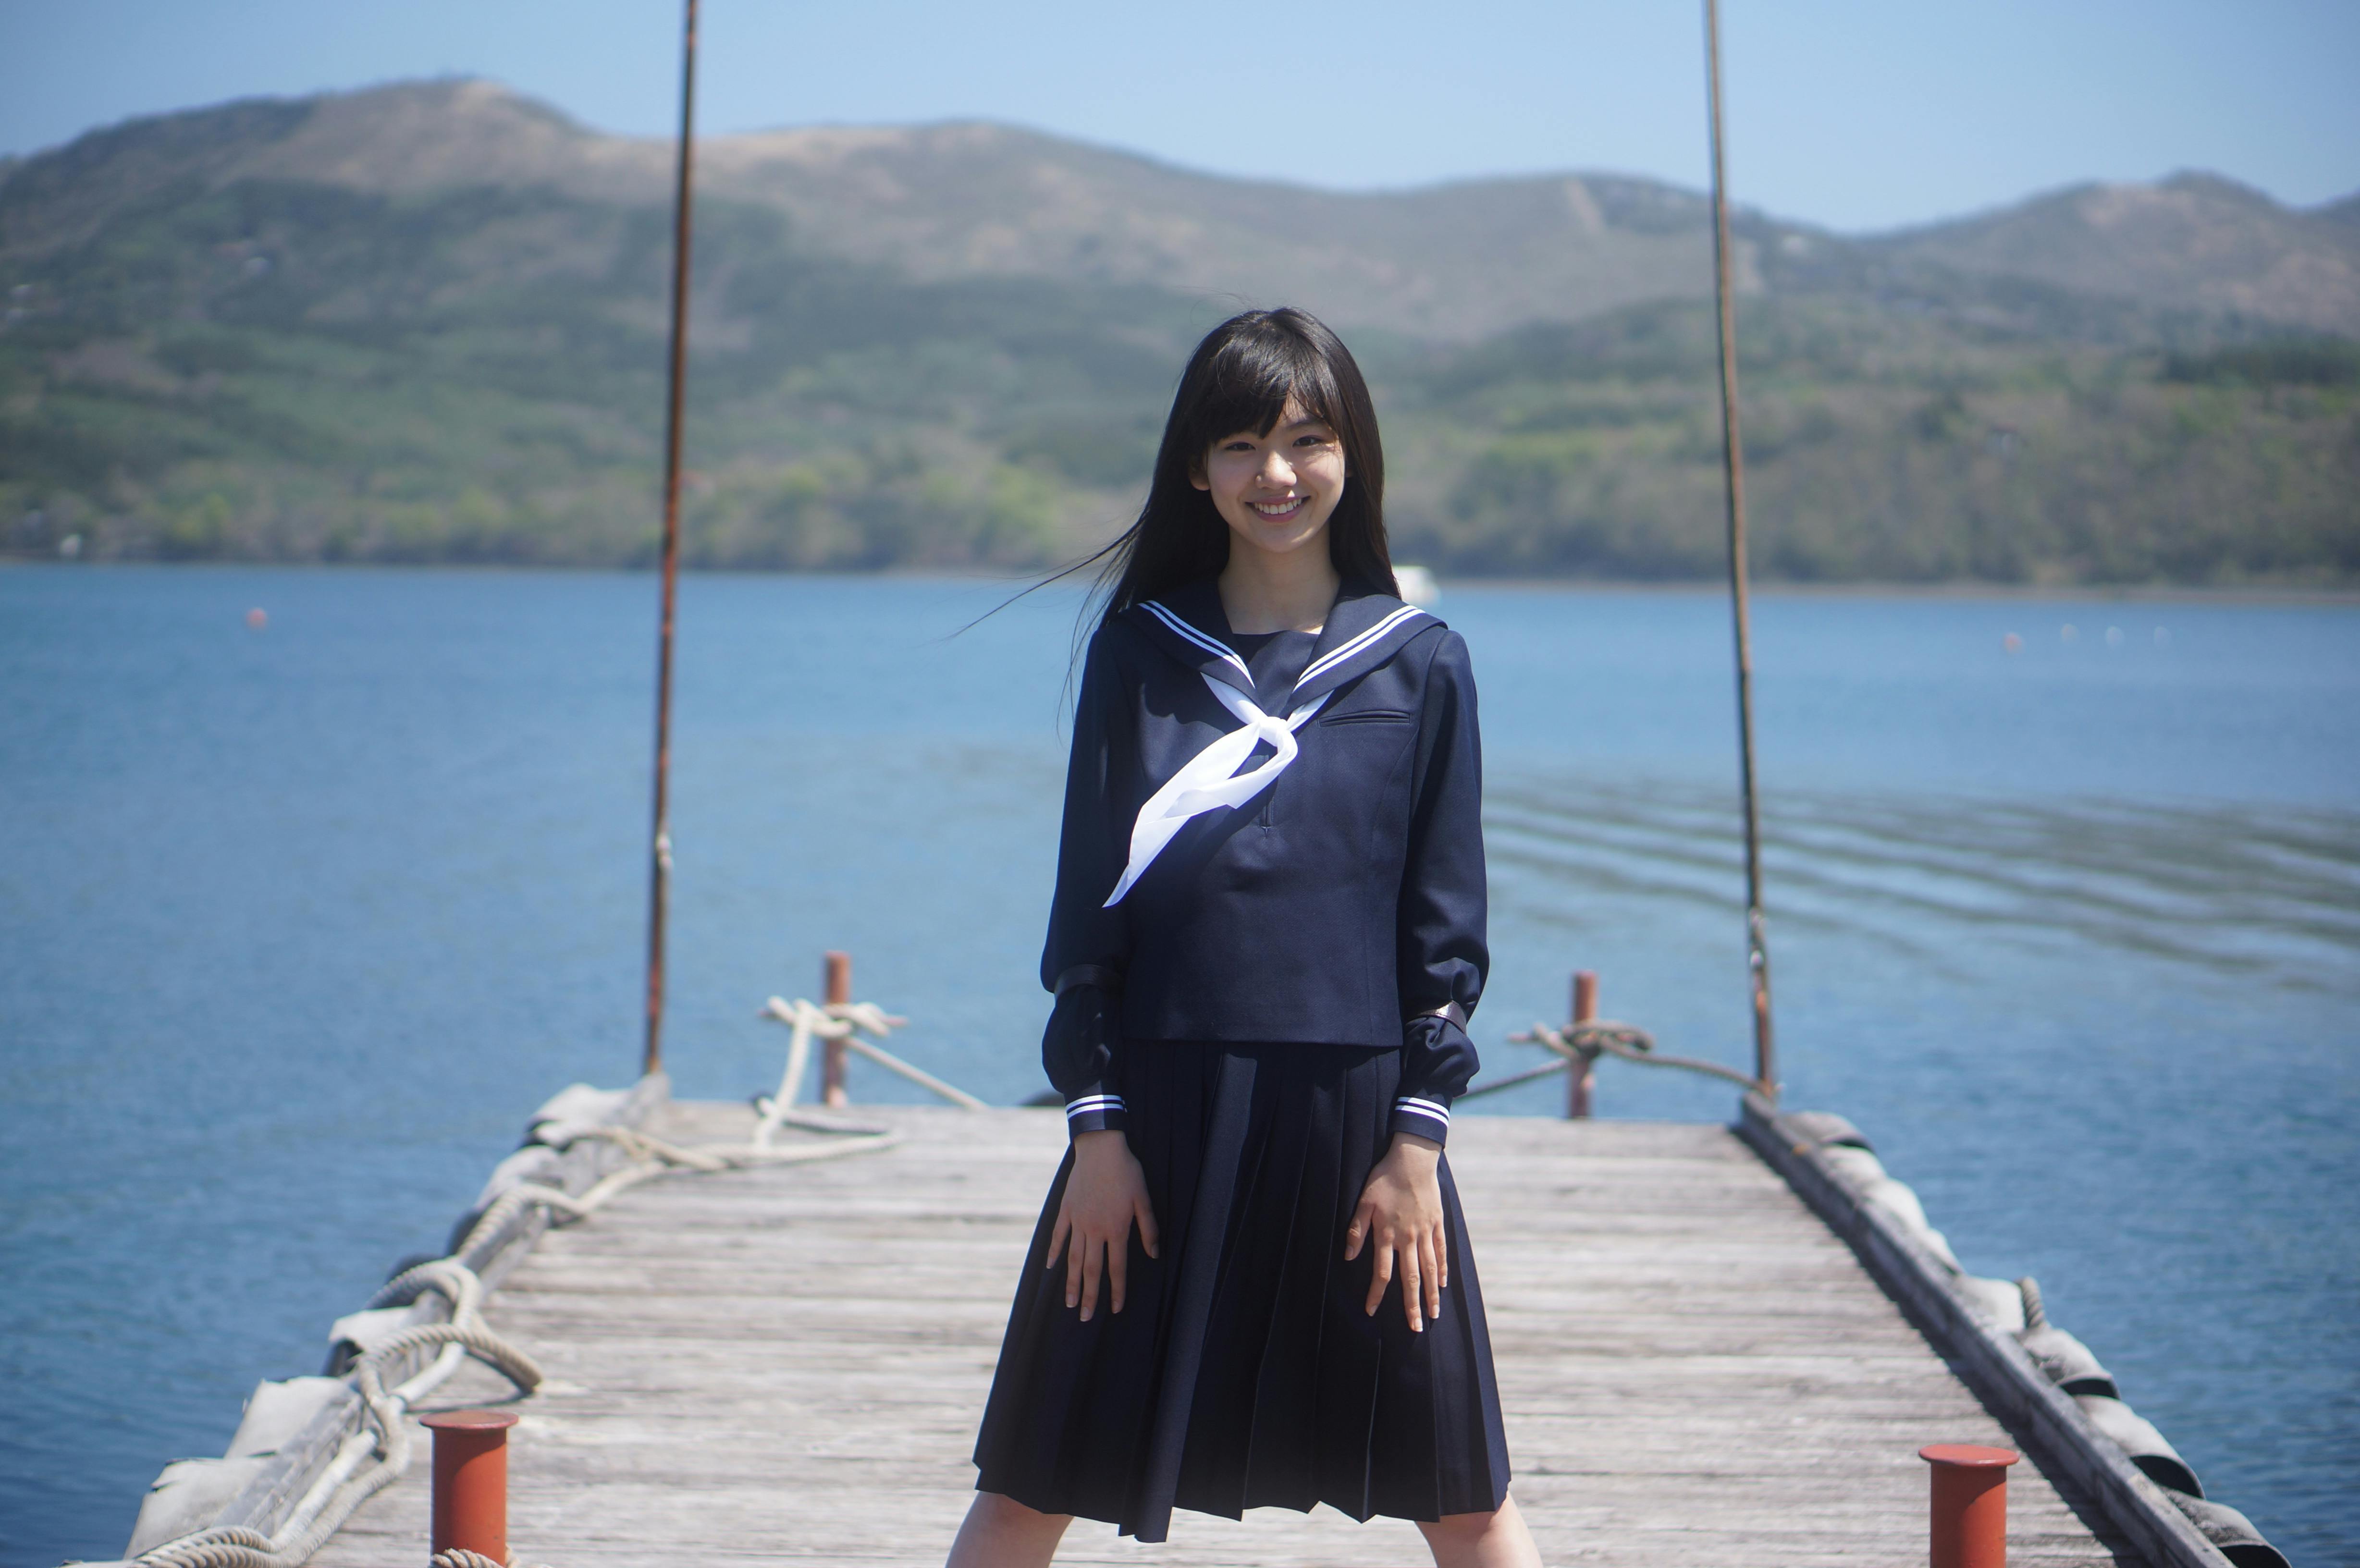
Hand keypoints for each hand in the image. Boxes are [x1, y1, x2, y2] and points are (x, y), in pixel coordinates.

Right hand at [1046, 1129, 1158, 1320]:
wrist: (1100, 1148)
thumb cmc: (1126, 1172)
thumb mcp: (1144, 1199)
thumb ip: (1148, 1228)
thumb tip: (1154, 1254)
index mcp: (1116, 1229)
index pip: (1117, 1267)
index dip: (1117, 1290)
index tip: (1115, 1309)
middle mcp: (1095, 1230)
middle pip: (1092, 1270)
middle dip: (1090, 1296)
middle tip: (1085, 1318)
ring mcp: (1077, 1221)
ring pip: (1074, 1258)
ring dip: (1072, 1282)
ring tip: (1069, 1303)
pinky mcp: (1066, 1210)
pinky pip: (1058, 1236)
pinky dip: (1054, 1252)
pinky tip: (1050, 1268)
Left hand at [1344, 1132, 1446, 1330]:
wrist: (1413, 1159)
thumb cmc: (1384, 1179)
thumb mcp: (1363, 1202)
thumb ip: (1356, 1230)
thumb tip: (1348, 1256)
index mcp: (1387, 1234)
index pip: (1382, 1272)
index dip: (1376, 1294)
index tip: (1371, 1311)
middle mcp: (1408, 1238)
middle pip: (1411, 1278)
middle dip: (1411, 1305)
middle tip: (1415, 1328)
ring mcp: (1425, 1232)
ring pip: (1430, 1269)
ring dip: (1431, 1294)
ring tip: (1433, 1315)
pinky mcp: (1437, 1224)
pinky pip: (1442, 1252)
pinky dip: (1443, 1270)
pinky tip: (1443, 1285)